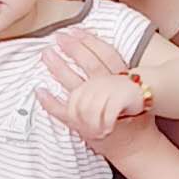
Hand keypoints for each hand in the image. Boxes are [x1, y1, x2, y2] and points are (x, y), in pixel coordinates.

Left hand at [38, 29, 160, 161]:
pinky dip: (48, 101)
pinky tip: (39, 90)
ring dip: (58, 67)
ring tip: (46, 54)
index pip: (106, 55)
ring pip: (73, 83)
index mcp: (122, 81)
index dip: (90, 41)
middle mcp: (108, 91)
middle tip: (58, 37)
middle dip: (73, 48)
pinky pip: (62, 111)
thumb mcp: (135, 95)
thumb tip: (104, 60)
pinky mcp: (84, 124)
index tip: (76, 30)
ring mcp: (95, 107)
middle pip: (89, 64)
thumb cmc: (139, 121)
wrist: (139, 147)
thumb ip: (122, 79)